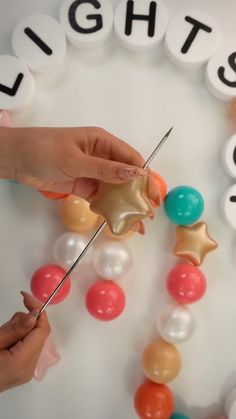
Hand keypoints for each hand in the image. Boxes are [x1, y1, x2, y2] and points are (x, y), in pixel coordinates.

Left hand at [0, 126, 159, 204]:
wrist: (15, 159)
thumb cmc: (44, 150)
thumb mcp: (75, 159)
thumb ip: (104, 169)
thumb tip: (135, 174)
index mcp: (102, 141)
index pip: (131, 159)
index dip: (145, 176)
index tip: (154, 195)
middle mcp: (101, 156)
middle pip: (126, 175)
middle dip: (138, 193)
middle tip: (149, 213)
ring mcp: (92, 172)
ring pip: (115, 188)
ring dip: (125, 204)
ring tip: (137, 222)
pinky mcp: (82, 185)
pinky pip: (101, 197)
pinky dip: (109, 208)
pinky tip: (118, 220)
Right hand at [0, 292, 49, 392]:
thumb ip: (15, 328)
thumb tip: (35, 313)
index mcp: (22, 362)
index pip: (42, 330)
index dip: (38, 310)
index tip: (26, 298)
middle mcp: (29, 369)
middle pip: (38, 334)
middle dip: (24, 322)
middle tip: (5, 325)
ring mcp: (26, 371)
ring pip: (32, 339)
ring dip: (18, 330)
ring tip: (1, 336)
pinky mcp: (21, 370)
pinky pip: (27, 347)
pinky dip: (17, 338)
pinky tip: (4, 341)